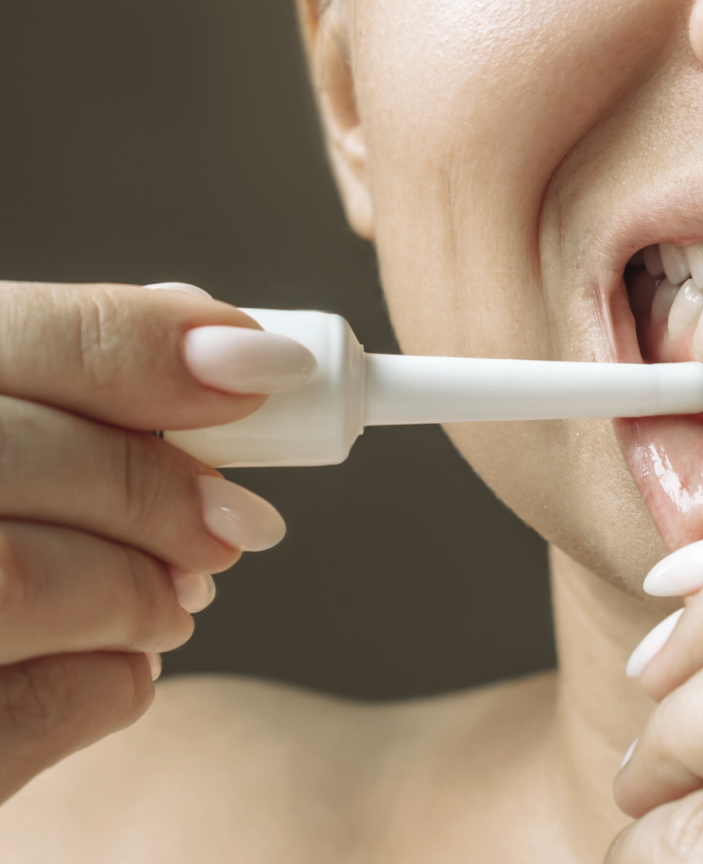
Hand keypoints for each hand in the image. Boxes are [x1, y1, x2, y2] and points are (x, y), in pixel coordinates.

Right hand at [0, 280, 311, 804]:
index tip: (260, 364)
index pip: (6, 338)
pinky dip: (111, 682)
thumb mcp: (0, 441)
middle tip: (234, 520)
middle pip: (18, 459)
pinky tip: (120, 662)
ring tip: (174, 597)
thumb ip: (66, 393)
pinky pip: (31, 711)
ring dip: (139, 589)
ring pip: (22, 578)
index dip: (142, 346)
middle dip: (152, 488)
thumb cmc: (1, 515)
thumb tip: (224, 344)